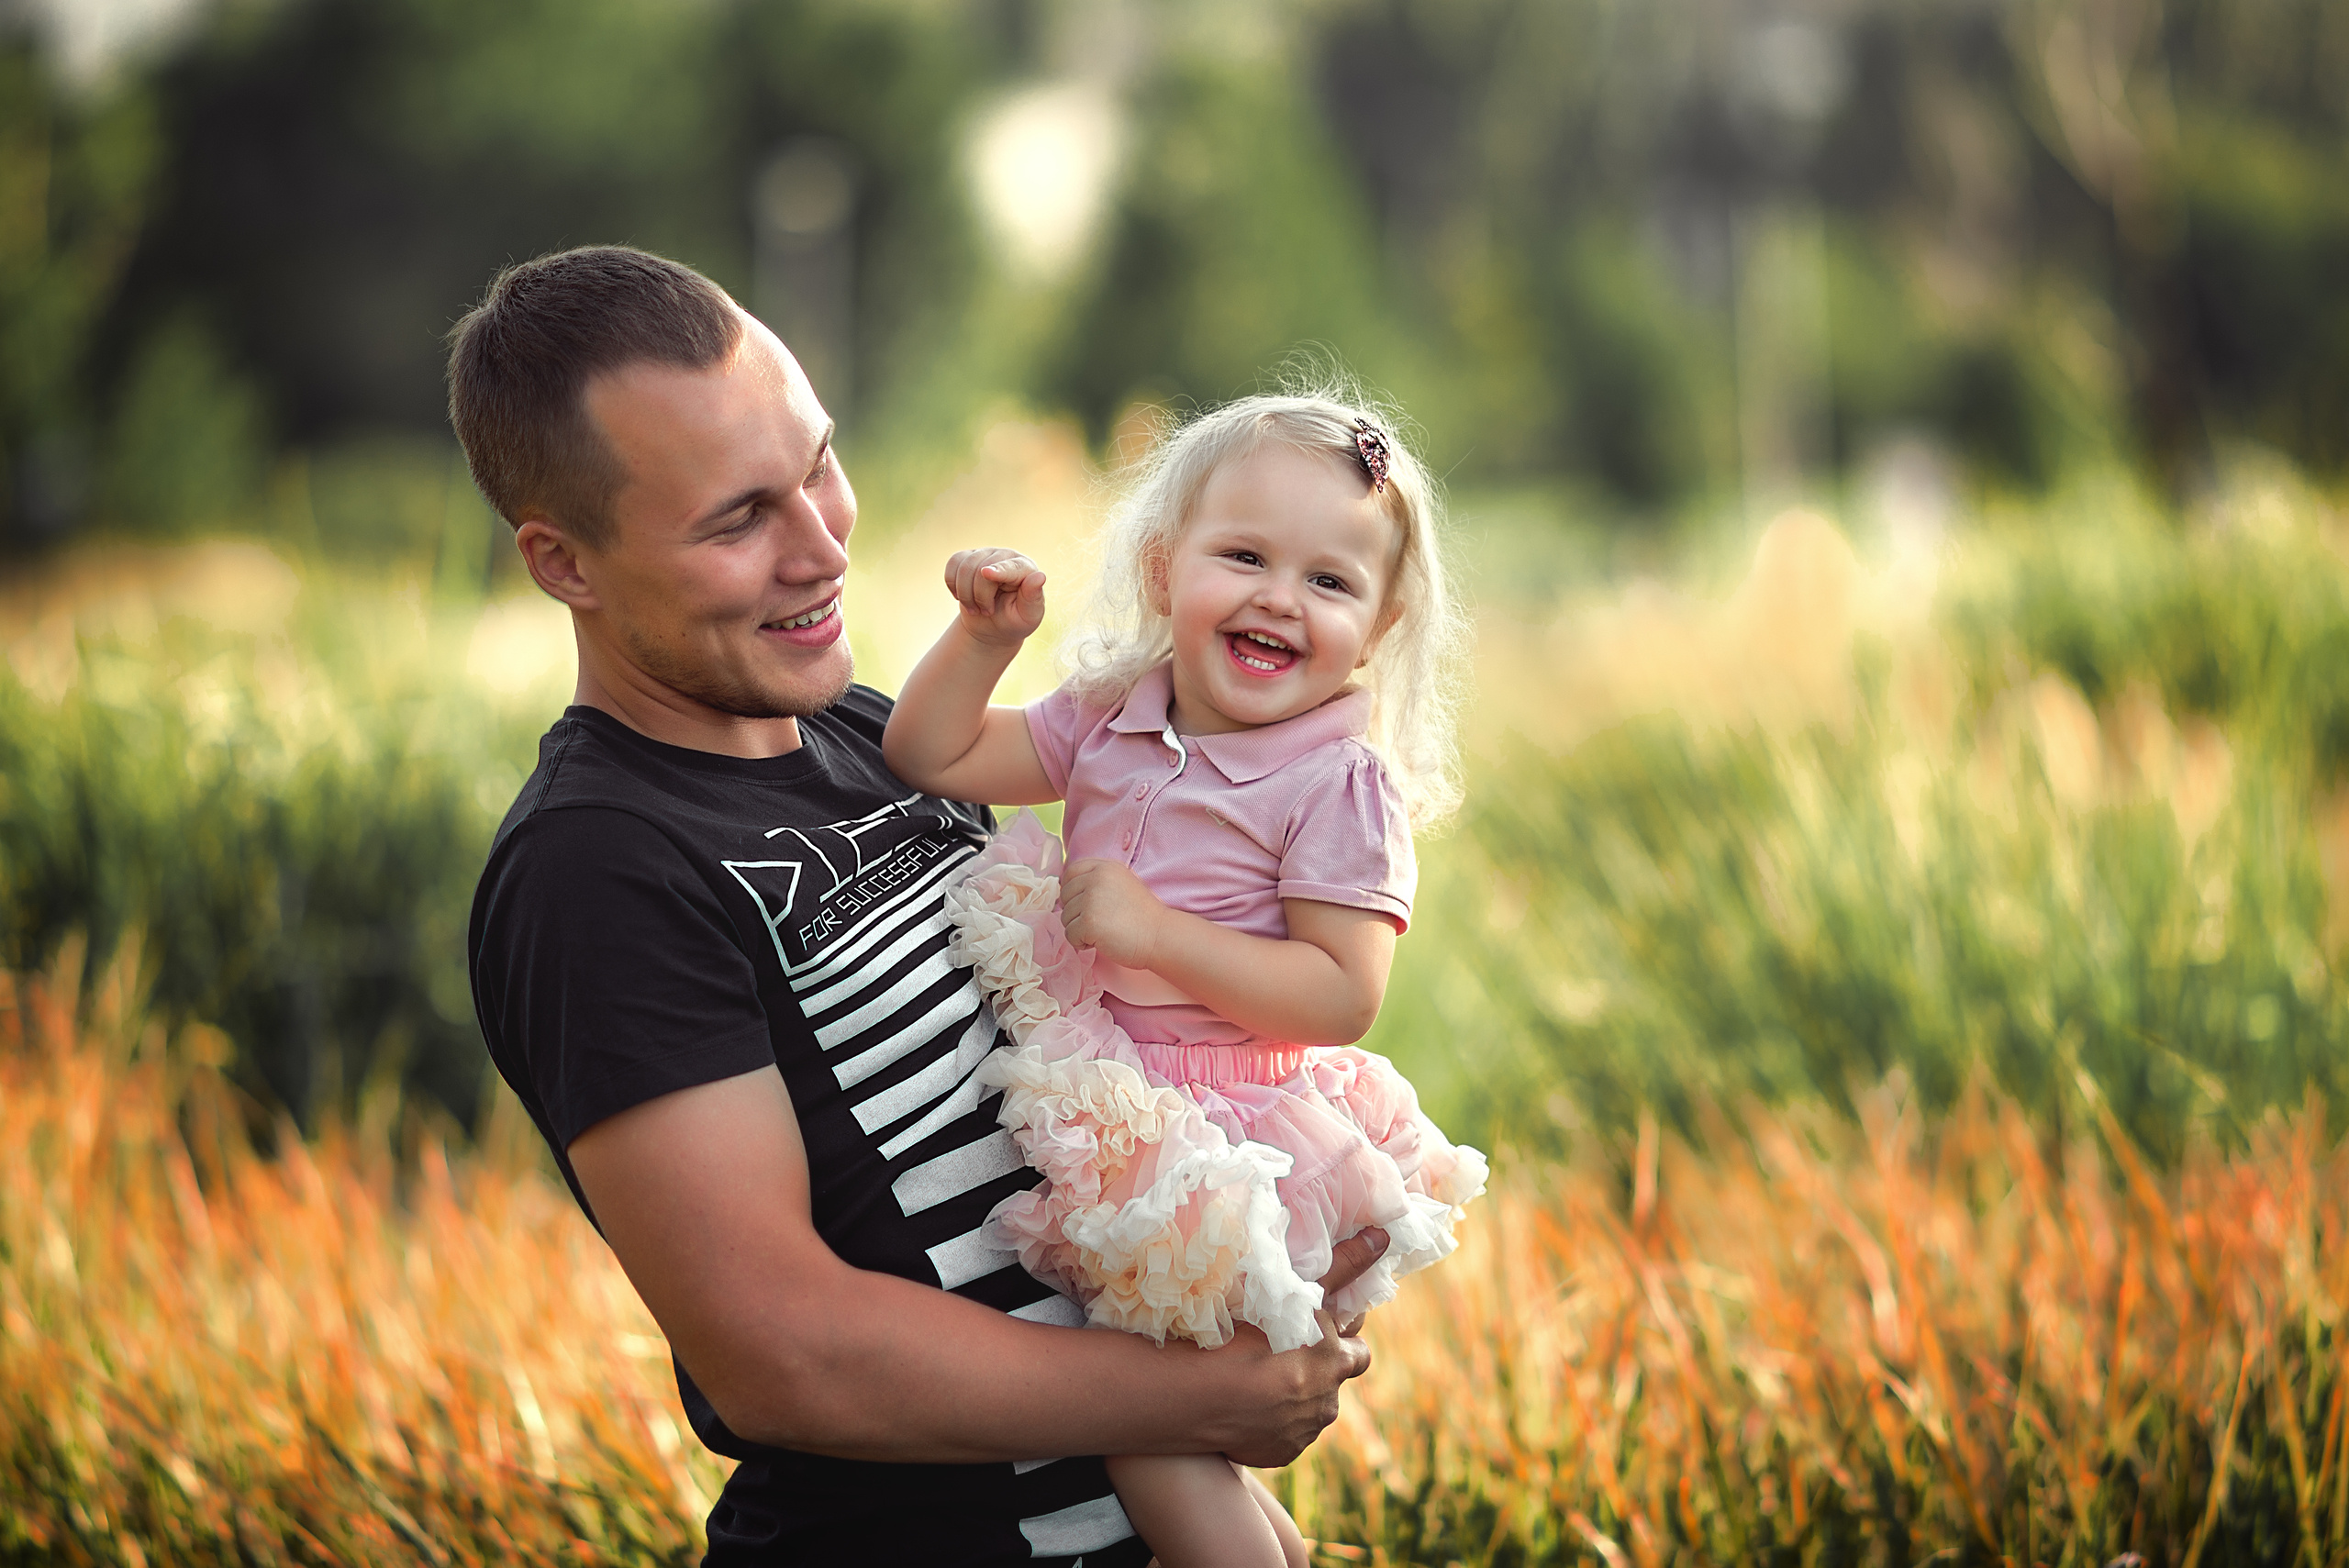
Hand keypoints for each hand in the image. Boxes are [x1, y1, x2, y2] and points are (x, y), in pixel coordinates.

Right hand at [944, 548, 1045, 648]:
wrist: (993, 625)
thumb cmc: (1014, 621)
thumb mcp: (1028, 616)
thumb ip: (1033, 598)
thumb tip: (1040, 576)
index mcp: (1026, 568)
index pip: (1011, 567)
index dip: (999, 570)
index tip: (986, 574)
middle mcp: (1006, 555)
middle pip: (982, 570)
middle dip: (979, 598)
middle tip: (987, 612)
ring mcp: (986, 553)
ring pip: (964, 568)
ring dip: (965, 596)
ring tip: (976, 608)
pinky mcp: (967, 557)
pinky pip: (952, 564)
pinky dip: (953, 584)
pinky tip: (962, 596)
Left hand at [1059, 858, 1166, 968]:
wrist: (1159, 936)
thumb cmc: (1142, 916)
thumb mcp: (1122, 884)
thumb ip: (1098, 881)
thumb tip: (1067, 891)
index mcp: (1105, 867)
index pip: (1071, 872)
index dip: (1071, 889)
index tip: (1083, 904)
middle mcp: (1096, 878)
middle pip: (1065, 895)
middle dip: (1076, 912)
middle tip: (1099, 922)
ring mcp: (1092, 899)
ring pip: (1065, 917)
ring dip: (1079, 929)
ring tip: (1103, 931)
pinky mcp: (1089, 922)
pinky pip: (1070, 935)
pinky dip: (1081, 943)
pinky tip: (1101, 941)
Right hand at [1195, 1229, 1388, 1467]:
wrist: (1186, 1394)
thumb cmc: (1233, 1331)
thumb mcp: (1289, 1293)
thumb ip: (1341, 1266)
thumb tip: (1384, 1234)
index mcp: (1334, 1356)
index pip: (1356, 1342)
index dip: (1338, 1328)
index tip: (1313, 1319)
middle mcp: (1327, 1397)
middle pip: (1339, 1377)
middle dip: (1323, 1363)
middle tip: (1288, 1344)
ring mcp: (1305, 1430)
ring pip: (1312, 1406)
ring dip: (1297, 1391)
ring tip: (1258, 1373)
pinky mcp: (1282, 1453)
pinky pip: (1288, 1432)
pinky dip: (1274, 1418)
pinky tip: (1245, 1401)